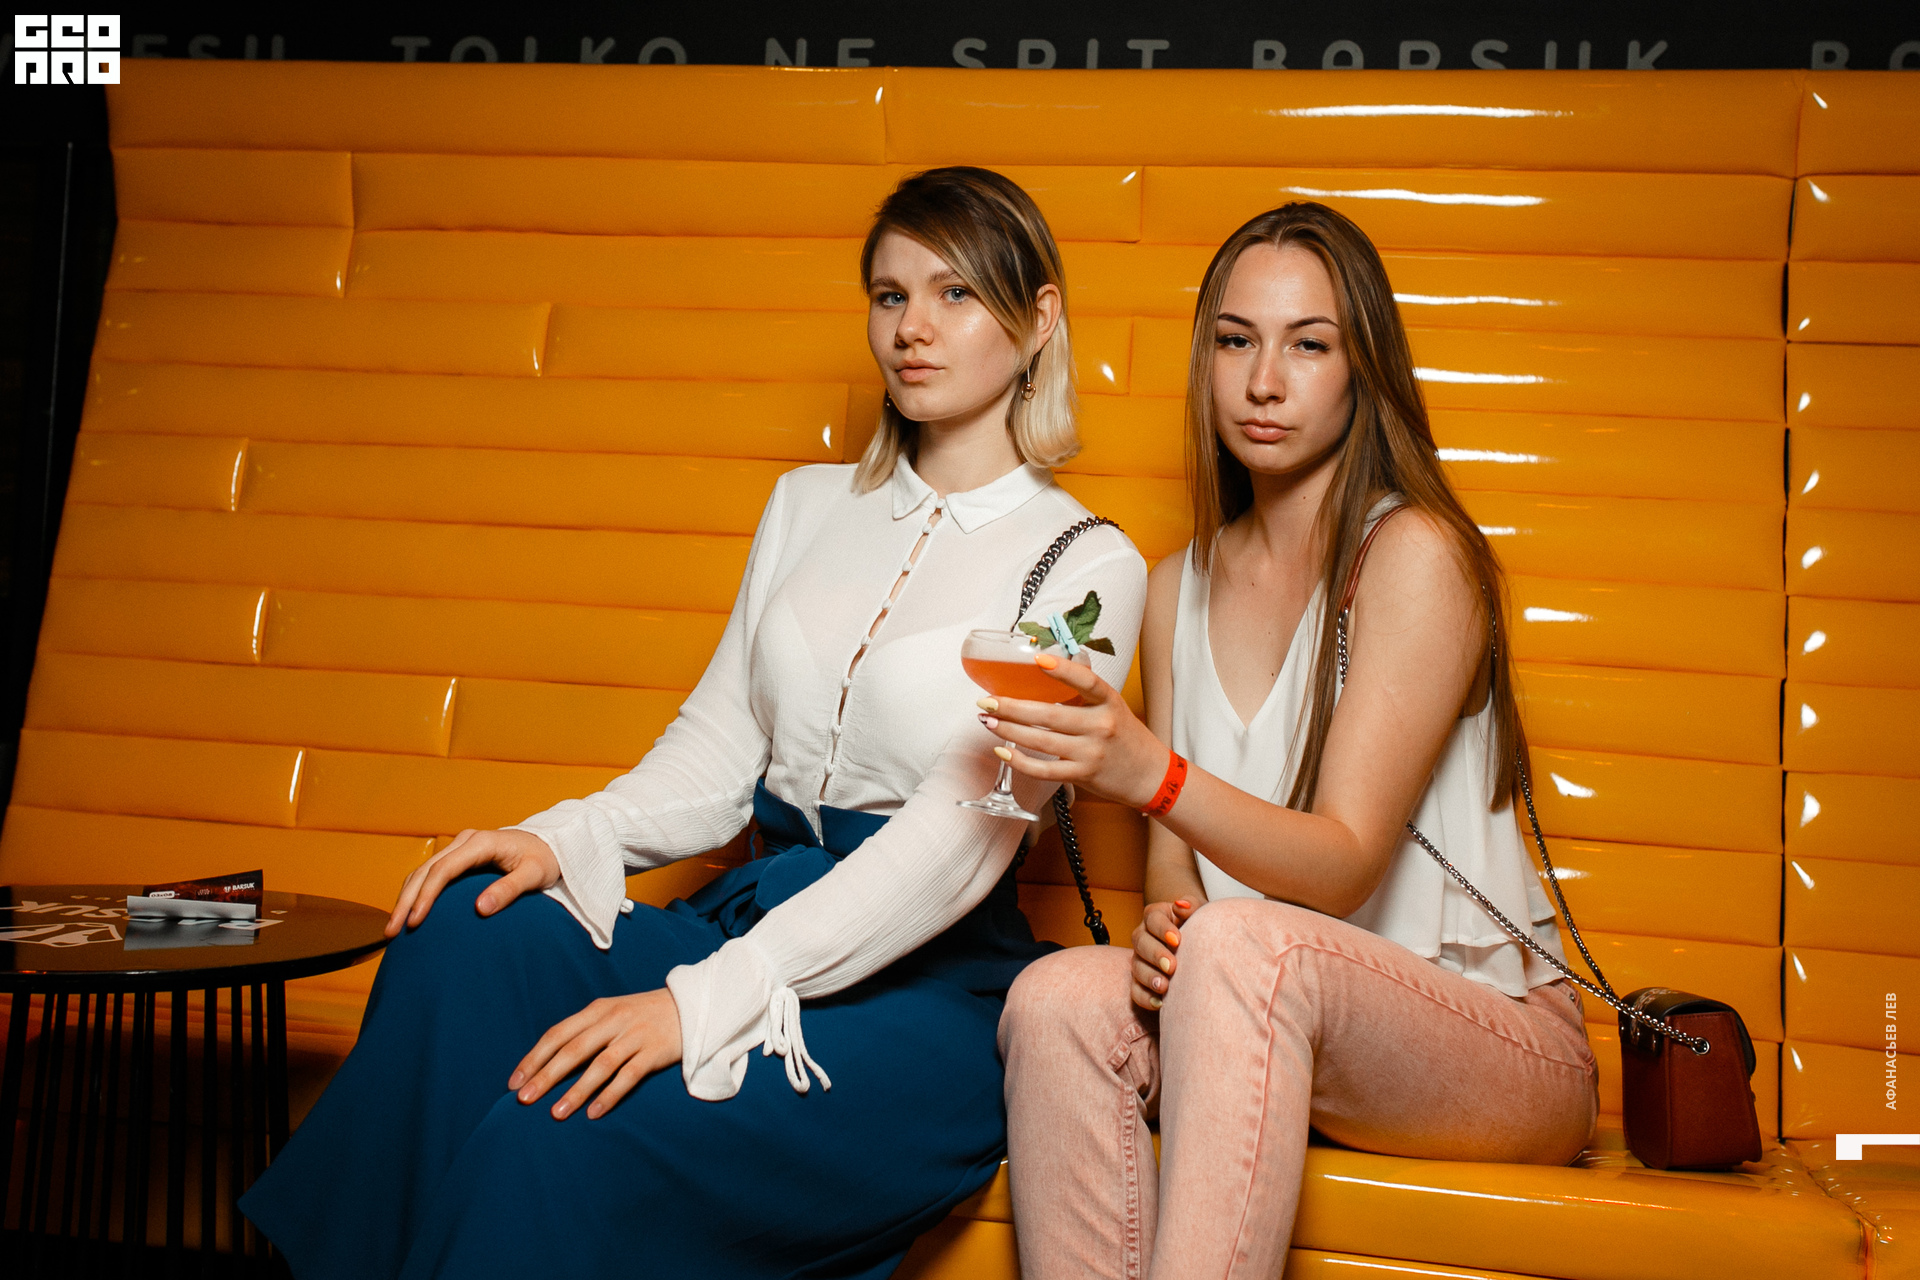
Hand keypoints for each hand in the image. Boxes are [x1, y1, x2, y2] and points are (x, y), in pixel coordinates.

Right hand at [385, 828, 561, 936]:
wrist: (551, 845)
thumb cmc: (545, 860)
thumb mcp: (534, 875)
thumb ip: (509, 890)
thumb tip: (480, 909)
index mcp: (481, 843)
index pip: (444, 869)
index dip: (426, 895)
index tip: (414, 920)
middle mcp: (466, 841)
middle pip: (426, 870)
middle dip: (406, 901)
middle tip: (392, 931)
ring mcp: (460, 847)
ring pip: (423, 871)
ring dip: (405, 898)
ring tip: (393, 928)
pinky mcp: (459, 857)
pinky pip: (431, 874)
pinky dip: (416, 893)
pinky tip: (408, 914)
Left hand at [509, 989, 682, 1119]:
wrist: (690, 1006)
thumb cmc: (642, 1015)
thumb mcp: (611, 1014)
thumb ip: (585, 1032)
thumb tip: (549, 1062)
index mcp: (598, 1010)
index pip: (558, 1034)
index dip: (534, 1058)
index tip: (514, 1081)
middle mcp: (614, 1021)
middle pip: (573, 1050)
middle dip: (546, 1076)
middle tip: (524, 1099)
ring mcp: (635, 1036)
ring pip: (599, 1066)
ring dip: (576, 1091)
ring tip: (556, 1113)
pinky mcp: (654, 1052)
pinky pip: (628, 1076)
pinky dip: (610, 1095)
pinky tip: (594, 1113)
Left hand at [978, 653, 1168, 808]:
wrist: (1150, 775)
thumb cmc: (1126, 737)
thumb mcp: (1112, 707)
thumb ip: (1084, 692)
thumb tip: (1048, 666)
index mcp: (1109, 702)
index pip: (1086, 681)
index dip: (1062, 669)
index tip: (1037, 660)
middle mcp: (1101, 726)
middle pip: (1049, 715)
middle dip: (1012, 707)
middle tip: (986, 701)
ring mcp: (1091, 753)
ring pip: (1041, 741)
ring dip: (1009, 730)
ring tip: (988, 720)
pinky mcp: (1083, 775)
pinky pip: (1045, 770)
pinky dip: (1021, 762)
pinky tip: (1004, 752)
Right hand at [1130, 898, 1197, 1009]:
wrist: (1203, 947)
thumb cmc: (1201, 926)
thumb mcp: (1201, 912)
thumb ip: (1192, 905)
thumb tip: (1180, 906)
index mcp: (1156, 916)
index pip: (1152, 918)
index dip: (1162, 928)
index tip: (1177, 940)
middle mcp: (1144, 936)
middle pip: (1140, 941)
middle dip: (1155, 954)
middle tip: (1172, 966)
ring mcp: (1141, 959)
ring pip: (1136, 966)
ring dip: (1149, 977)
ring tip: (1164, 986)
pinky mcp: (1141, 981)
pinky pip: (1136, 990)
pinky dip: (1145, 997)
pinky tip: (1160, 1003)